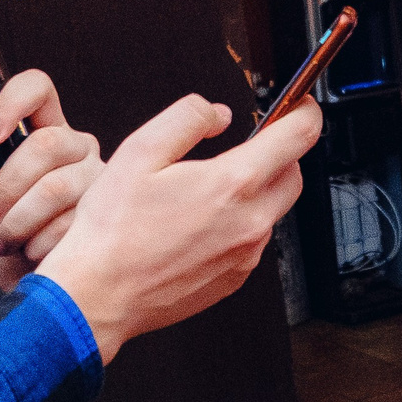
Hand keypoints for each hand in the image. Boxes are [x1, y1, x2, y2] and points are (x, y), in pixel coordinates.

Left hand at [0, 70, 105, 292]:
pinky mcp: (108, 218)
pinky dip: (39, 245)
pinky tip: (33, 253)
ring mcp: (98, 182)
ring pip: (58, 188)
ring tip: (6, 241)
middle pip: (48, 143)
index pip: (38, 90)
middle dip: (7, 186)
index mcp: (43, 131)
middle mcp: (77, 149)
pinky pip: (72, 223)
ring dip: (19, 222)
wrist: (2, 286)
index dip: (13, 102)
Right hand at [38, 96, 319, 362]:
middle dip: (279, 154)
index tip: (299, 104)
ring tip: (202, 192)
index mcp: (233, 185)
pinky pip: (251, 241)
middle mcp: (250, 222)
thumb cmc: (112, 231)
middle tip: (246, 146)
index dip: (304, 111)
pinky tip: (195, 225)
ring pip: (272, 210)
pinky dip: (237, 224)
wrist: (97, 297)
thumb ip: (187, 118)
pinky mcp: (234, 279)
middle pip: (293, 175)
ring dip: (254, 192)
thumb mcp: (139, 151)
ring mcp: (245, 256)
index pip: (299, 137)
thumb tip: (219, 113)